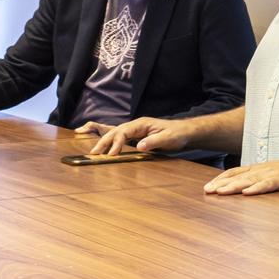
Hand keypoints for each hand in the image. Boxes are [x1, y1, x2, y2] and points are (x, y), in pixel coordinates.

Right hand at [80, 116, 196, 155]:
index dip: (116, 142)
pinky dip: (112, 143)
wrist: (184, 133)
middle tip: (94, 153)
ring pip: (116, 134)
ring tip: (95, 152)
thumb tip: (139, 146)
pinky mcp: (137, 136)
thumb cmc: (177, 134)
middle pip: (116, 132)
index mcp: (141, 124)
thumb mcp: (167, 138)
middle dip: (104, 142)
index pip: (123, 132)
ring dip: (105, 142)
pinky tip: (106, 149)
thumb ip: (153, 142)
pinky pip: (121, 138)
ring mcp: (136, 130)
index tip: (111, 154)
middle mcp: (136, 125)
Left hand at [203, 157, 278, 196]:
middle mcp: (260, 170)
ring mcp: (270, 175)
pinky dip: (256, 189)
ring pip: (248, 181)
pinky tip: (247, 193)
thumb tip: (242, 189)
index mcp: (257, 169)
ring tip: (220, 192)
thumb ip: (256, 180)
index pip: (234, 172)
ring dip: (233, 186)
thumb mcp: (270, 174)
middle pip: (237, 177)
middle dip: (221, 184)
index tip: (207, 187)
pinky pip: (267, 185)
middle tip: (206, 191)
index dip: (220, 179)